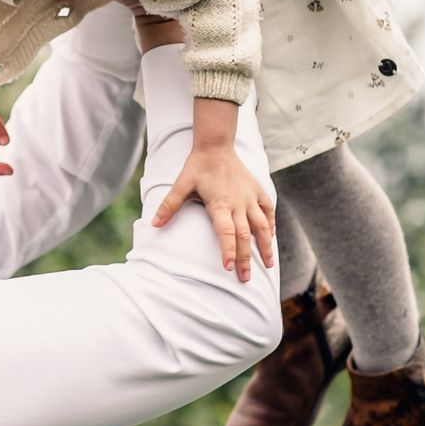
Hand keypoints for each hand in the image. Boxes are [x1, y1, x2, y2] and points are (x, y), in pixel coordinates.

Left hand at [152, 131, 275, 280]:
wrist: (216, 146)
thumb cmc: (197, 167)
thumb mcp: (181, 184)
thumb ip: (169, 205)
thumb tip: (154, 224)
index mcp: (220, 203)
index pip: (226, 231)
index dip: (228, 250)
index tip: (229, 267)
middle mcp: (238, 202)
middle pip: (245, 235)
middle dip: (246, 259)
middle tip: (245, 279)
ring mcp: (250, 197)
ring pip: (262, 226)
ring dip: (265, 246)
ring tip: (268, 265)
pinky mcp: (257, 191)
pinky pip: (268, 210)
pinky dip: (270, 225)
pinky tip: (270, 237)